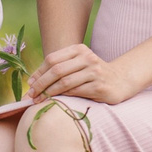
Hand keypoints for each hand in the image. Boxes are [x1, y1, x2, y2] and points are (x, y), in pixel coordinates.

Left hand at [28, 43, 143, 105]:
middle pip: (56, 70)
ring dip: (48, 93)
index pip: (52, 59)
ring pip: (64, 82)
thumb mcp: (78, 64)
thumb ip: (59, 68)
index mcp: (79, 49)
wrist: (121, 81)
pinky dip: (62, 97)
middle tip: (31, 95)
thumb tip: (33, 81)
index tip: (30, 84)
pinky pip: (75, 92)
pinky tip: (55, 102)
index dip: (39, 72)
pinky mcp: (99, 87)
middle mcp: (87, 58)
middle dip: (40, 83)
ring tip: (39, 100)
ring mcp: (94, 72)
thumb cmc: (93, 74)